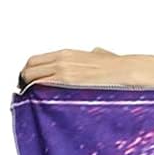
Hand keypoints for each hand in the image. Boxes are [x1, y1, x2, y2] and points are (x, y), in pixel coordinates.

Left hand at [17, 47, 137, 89]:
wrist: (125, 71)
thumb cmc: (117, 67)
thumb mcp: (101, 56)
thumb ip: (94, 55)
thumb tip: (96, 54)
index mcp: (66, 54)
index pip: (36, 60)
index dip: (30, 71)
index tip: (31, 80)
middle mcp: (61, 60)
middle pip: (30, 69)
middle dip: (27, 80)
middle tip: (30, 91)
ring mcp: (63, 71)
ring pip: (34, 78)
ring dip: (31, 88)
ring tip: (34, 98)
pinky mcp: (68, 82)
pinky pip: (44, 86)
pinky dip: (39, 93)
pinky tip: (42, 100)